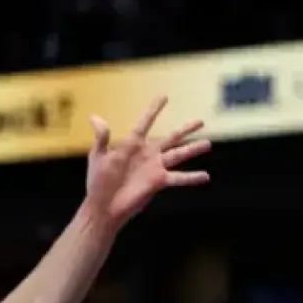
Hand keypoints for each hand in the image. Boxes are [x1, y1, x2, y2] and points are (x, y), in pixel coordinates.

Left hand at [83, 96, 210, 227]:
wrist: (104, 205)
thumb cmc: (98, 181)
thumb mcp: (98, 156)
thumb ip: (101, 137)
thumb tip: (95, 117)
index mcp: (132, 143)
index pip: (145, 122)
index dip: (154, 109)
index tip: (164, 96)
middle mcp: (147, 153)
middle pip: (171, 137)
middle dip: (185, 129)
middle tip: (201, 121)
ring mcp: (155, 167)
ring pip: (179, 154)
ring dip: (193, 149)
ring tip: (208, 143)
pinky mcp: (159, 181)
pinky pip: (178, 178)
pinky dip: (192, 177)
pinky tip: (205, 176)